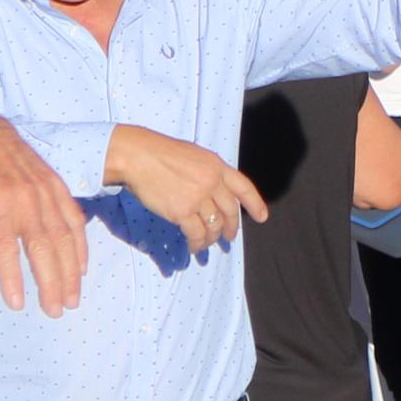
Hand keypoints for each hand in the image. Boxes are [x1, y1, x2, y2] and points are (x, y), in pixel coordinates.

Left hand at [0, 115, 87, 313]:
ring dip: (70, 272)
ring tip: (71, 300)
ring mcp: (46, 192)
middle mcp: (25, 198)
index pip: (6, 248)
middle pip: (43, 247)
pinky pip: (74, 222)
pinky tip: (80, 271)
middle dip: (50, 283)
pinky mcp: (58, 187)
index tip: (17, 306)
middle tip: (54, 312)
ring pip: (64, 238)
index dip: (12, 278)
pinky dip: (80, 248)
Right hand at [105, 126, 268, 254]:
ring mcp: (198, 198)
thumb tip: (213, 194)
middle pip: (230, 212)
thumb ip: (208, 173)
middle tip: (228, 238)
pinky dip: (196, 243)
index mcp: (216, 166)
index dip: (255, 204)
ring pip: (214, 226)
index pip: (243, 187)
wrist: (137, 156)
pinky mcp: (182, 212)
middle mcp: (212, 182)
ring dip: (210, 239)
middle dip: (231, 228)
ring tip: (204, 243)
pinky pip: (196, 234)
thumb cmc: (160, 154)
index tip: (262, 217)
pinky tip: (192, 246)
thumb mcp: (193, 156)